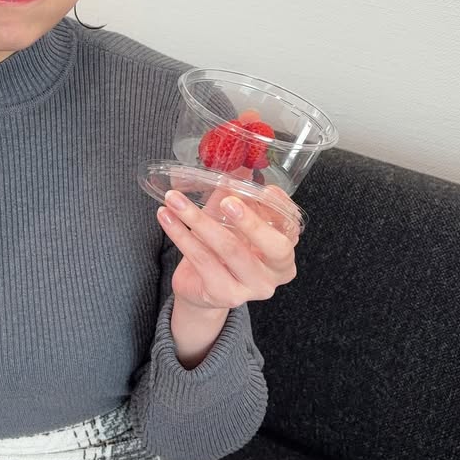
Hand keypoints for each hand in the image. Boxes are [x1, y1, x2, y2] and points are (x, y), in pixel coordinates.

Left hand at [156, 183, 300, 311]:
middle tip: (227, 200)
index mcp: (284, 253)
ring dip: (198, 219)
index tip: (265, 188)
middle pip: (272, 245)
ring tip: (175, 199)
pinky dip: (180, 234)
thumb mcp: (230, 221)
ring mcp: (252, 288)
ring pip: (229, 248)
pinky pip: (201, 259)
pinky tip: (166, 217)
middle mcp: (275, 274)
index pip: (293, 228)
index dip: (281, 207)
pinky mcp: (224, 295)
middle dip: (250, 220)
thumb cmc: (220, 250)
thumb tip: (236, 165)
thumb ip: (235, 196)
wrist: (199, 289)